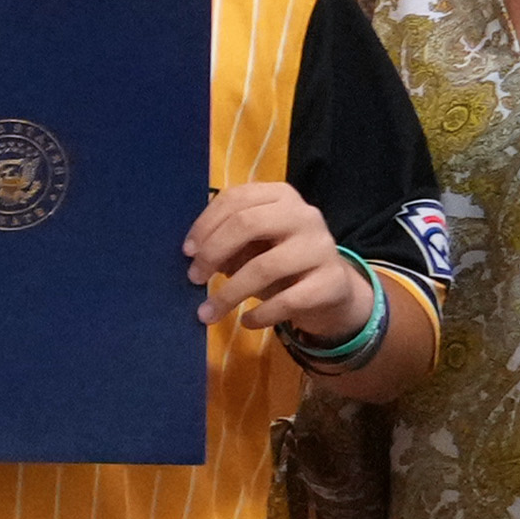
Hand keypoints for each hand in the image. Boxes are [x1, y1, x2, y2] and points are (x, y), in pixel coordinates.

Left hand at [188, 179, 364, 344]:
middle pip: (248, 224)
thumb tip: (196, 257)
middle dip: (213, 252)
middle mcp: (304, 216)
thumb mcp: (254, 245)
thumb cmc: (281, 261)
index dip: (205, 225)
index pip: (236, 199)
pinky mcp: (331, 282)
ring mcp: (321, 248)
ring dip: (228, 294)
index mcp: (281, 197)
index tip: (187, 252)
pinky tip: (246, 321)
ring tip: (207, 313)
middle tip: (194, 278)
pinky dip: (260, 314)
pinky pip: (287, 300)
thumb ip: (228, 243)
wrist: (332, 289)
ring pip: (265, 267)